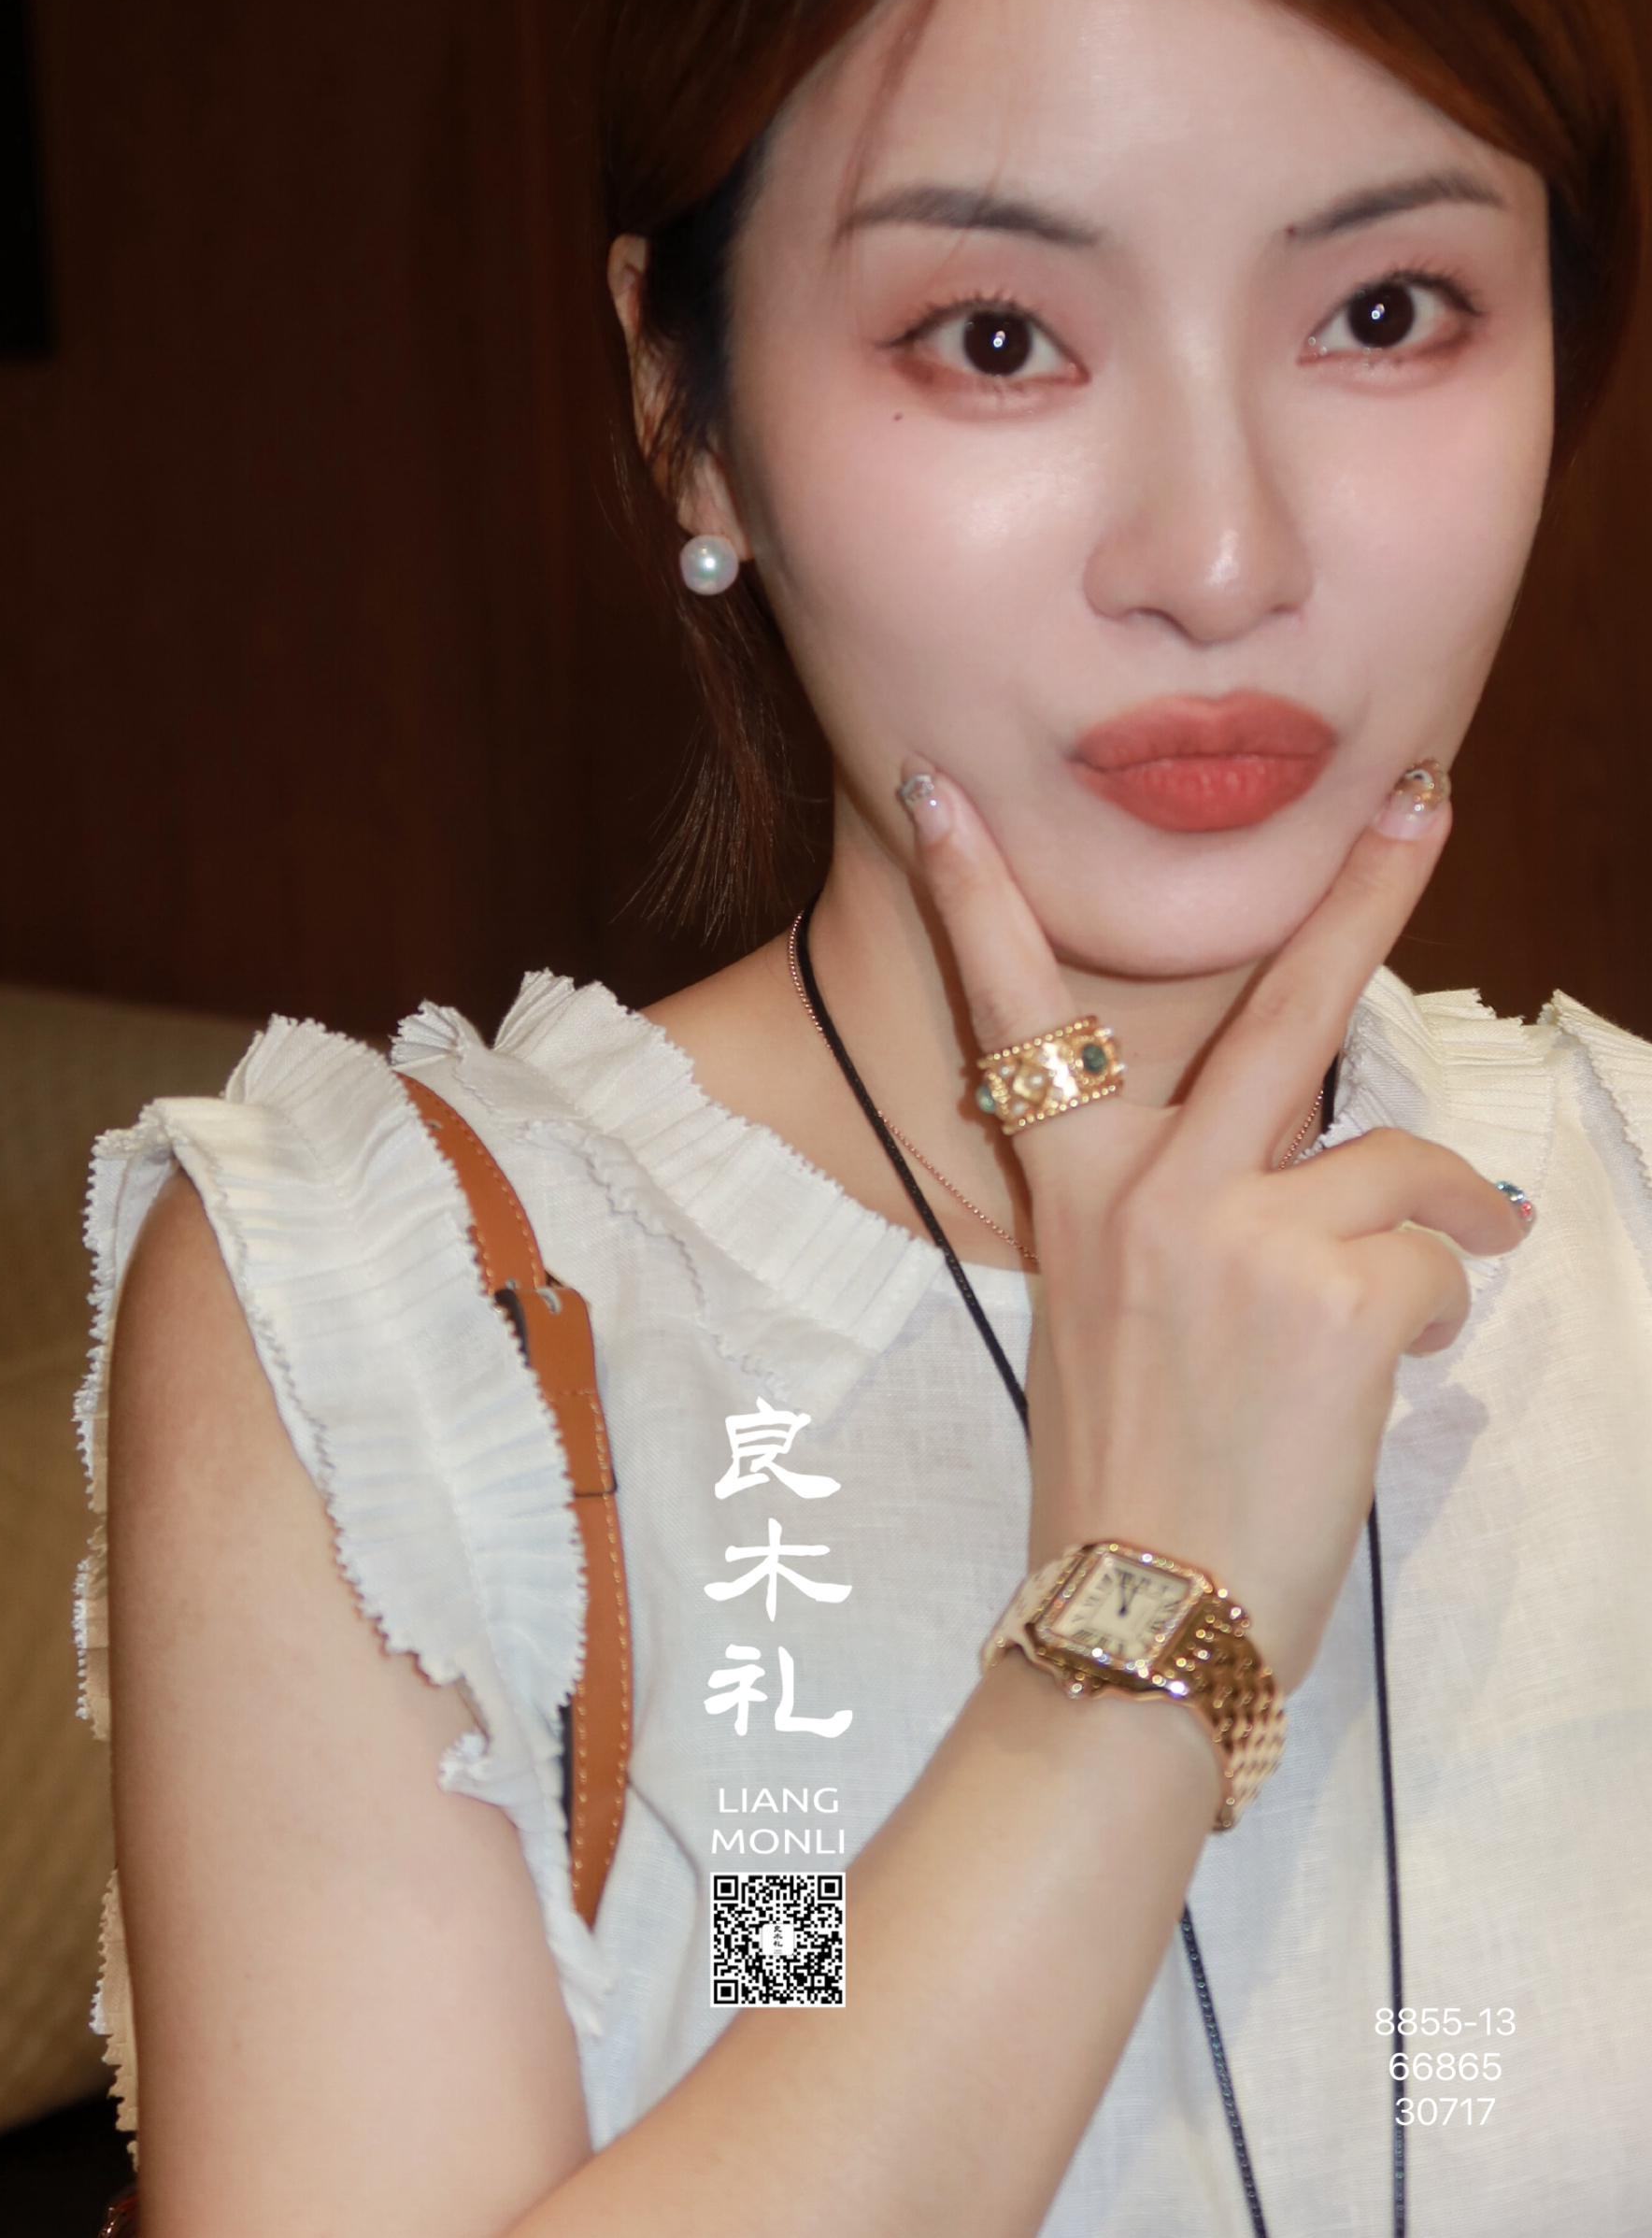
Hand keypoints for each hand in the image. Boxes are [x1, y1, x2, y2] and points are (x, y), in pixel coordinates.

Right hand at [900, 770, 1527, 1693]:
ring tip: (1461, 1255)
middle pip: (1282, 1010)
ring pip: (1396, 1157)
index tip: (940, 792)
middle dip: (1365, 891)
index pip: (1013, 1017)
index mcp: (1074, 1193)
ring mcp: (1240, 1236)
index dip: (974, 898)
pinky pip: (1437, 1255)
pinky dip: (1440, 1307)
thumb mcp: (1105, 1313)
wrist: (1144, 1609)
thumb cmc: (1127, 1469)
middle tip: (1422, 794)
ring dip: (1445, 1213)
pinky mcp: (1334, 1295)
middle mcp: (1150, 1192)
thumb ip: (1182, 1212)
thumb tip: (1324, 1165)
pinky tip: (1398, 1365)